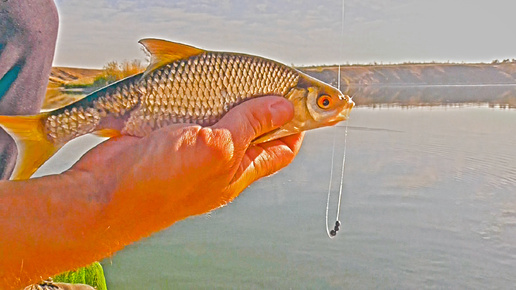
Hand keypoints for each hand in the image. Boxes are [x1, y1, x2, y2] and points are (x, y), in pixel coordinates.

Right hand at [0, 96, 303, 287]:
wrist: (104, 193)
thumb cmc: (159, 183)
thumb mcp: (217, 149)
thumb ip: (249, 126)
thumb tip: (283, 108)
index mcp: (238, 172)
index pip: (281, 149)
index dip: (296, 126)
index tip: (303, 102)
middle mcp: (219, 164)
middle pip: (254, 133)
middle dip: (265, 108)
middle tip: (268, 82)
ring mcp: (194, 153)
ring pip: (224, 122)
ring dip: (232, 101)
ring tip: (237, 82)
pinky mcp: (171, 141)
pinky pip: (195, 118)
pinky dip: (203, 102)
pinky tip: (202, 91)